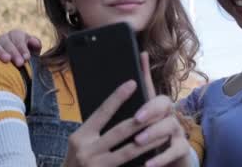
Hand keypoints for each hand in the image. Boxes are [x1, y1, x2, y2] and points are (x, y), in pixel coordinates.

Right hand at [0, 29, 41, 65]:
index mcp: (16, 34)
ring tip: (7, 61)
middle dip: (14, 52)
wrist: (22, 66)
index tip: (27, 57)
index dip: (22, 46)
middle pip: (6, 41)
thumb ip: (36, 44)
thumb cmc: (30, 57)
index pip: (17, 36)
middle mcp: (4, 38)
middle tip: (20, 63)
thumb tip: (33, 41)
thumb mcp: (35, 51)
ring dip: (0, 53)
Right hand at [62, 52, 192, 166]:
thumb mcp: (79, 144)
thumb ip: (95, 132)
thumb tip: (119, 110)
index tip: (132, 83)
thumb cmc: (77, 162)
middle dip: (141, 120)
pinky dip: (143, 163)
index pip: (102, 112)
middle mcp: (86, 150)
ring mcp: (96, 166)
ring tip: (164, 134)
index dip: (117, 97)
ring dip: (149, 142)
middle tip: (159, 110)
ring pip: (129, 151)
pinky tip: (156, 158)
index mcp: (79, 136)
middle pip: (119, 131)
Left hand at [134, 52, 191, 166]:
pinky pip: (175, 150)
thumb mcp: (136, 126)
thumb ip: (124, 113)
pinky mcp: (182, 149)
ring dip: (153, 133)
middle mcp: (168, 115)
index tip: (136, 67)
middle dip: (149, 109)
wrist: (170, 163)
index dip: (145, 72)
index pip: (149, 86)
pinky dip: (161, 158)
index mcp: (153, 108)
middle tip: (136, 118)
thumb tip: (107, 97)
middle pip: (163, 103)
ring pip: (170, 125)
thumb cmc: (148, 143)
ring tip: (138, 141)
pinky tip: (148, 164)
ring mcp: (177, 131)